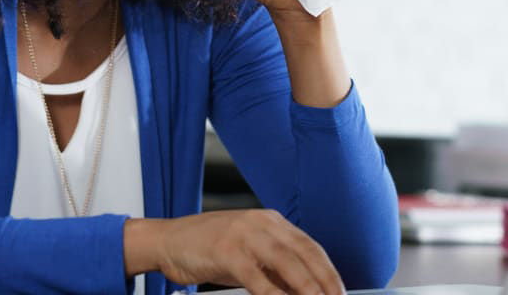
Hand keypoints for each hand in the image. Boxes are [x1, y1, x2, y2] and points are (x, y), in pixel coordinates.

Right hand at [127, 210, 344, 293]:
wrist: (167, 240)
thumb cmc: (207, 248)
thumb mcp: (248, 255)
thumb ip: (274, 270)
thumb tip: (303, 290)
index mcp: (270, 221)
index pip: (310, 246)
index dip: (329, 271)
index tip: (340, 291)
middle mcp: (261, 223)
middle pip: (304, 253)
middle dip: (325, 281)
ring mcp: (243, 234)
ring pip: (286, 262)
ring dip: (307, 288)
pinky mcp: (226, 250)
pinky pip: (256, 277)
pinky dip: (273, 294)